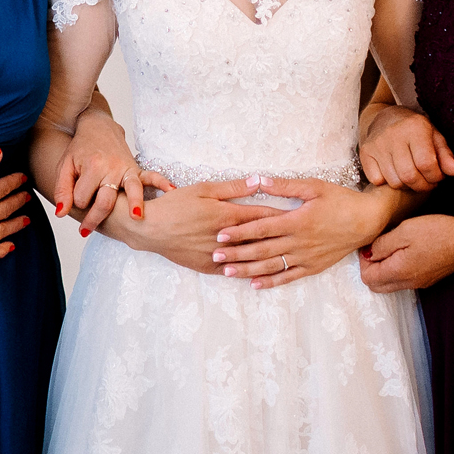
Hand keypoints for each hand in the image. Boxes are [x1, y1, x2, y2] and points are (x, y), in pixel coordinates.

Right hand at [0, 148, 31, 260]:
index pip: (4, 187)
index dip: (16, 181)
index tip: (24, 178)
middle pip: (7, 208)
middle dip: (19, 201)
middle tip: (28, 197)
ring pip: (3, 230)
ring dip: (16, 224)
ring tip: (26, 219)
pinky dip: (1, 250)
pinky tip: (10, 247)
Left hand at [52, 108, 174, 233]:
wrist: (98, 128)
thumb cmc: (80, 149)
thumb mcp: (65, 167)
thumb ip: (62, 190)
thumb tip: (62, 214)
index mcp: (92, 167)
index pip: (83, 198)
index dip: (77, 203)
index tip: (76, 200)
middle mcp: (111, 168)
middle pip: (105, 202)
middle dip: (94, 219)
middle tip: (85, 232)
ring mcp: (126, 168)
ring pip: (132, 190)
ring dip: (134, 204)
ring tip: (135, 219)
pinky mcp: (136, 168)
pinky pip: (151, 176)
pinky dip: (162, 182)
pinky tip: (171, 190)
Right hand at [106, 176, 283, 273]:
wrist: (150, 229)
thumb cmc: (176, 204)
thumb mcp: (204, 189)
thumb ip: (233, 187)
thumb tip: (258, 180)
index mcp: (226, 216)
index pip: (261, 215)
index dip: (282, 214)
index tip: (300, 214)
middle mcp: (226, 238)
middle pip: (260, 238)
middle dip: (282, 236)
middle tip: (303, 236)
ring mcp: (218, 256)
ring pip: (250, 258)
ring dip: (269, 257)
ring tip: (289, 256)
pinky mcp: (208, 268)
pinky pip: (234, 272)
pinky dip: (249, 272)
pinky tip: (263, 273)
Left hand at [209, 175, 395, 288]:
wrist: (367, 221)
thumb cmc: (340, 200)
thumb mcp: (314, 187)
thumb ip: (285, 185)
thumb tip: (260, 179)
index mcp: (297, 221)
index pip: (262, 227)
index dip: (240, 231)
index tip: (220, 234)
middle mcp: (299, 242)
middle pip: (262, 250)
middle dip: (237, 253)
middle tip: (215, 255)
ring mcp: (306, 257)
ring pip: (272, 266)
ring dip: (248, 270)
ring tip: (227, 272)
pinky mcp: (313, 267)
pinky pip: (288, 277)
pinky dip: (271, 282)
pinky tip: (254, 284)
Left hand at [359, 213, 453, 291]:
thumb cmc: (437, 232)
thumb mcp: (404, 231)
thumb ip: (382, 245)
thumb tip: (368, 254)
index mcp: (399, 272)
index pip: (368, 278)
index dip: (363, 261)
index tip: (371, 244)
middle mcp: (408, 283)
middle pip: (377, 285)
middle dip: (371, 268)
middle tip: (377, 247)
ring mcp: (419, 283)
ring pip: (390, 284)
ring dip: (384, 269)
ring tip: (390, 247)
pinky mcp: (428, 279)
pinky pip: (404, 281)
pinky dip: (396, 270)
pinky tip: (404, 251)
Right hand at [360, 105, 453, 190]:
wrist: (385, 117)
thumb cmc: (415, 130)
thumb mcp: (434, 136)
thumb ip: (445, 155)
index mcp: (415, 128)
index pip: (426, 164)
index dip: (435, 177)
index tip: (438, 176)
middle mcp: (393, 135)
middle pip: (409, 175)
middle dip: (422, 185)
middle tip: (427, 182)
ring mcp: (377, 144)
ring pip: (394, 181)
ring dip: (407, 186)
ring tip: (413, 178)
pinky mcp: (365, 152)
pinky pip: (377, 180)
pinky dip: (388, 182)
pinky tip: (395, 173)